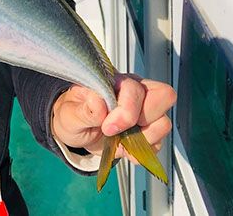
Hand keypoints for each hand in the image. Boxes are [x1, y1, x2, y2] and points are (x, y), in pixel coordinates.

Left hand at [51, 74, 175, 162]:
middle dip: (142, 120)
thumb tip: (98, 104)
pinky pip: (159, 143)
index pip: (137, 89)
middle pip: (164, 96)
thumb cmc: (73, 113)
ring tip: (120, 141)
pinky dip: (142, 152)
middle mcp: (136, 92)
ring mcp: (144, 112)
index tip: (107, 127)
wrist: (75, 130)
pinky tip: (124, 148)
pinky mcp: (148, 131)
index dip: (126, 112)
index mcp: (116, 81)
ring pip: (164, 122)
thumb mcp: (69, 113)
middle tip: (118, 132)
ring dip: (142, 139)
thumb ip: (84, 110)